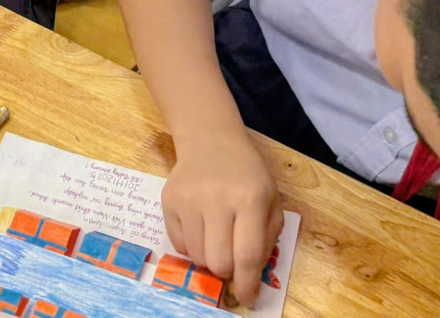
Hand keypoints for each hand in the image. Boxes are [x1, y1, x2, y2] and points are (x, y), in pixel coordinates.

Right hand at [161, 133, 283, 307]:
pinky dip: (192, 246)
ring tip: (216, 239)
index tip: (248, 298)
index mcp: (250, 200)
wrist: (210, 141)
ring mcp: (188, 200)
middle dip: (227, 271)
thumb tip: (249, 274)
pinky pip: (178, 244)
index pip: (247, 255)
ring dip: (208, 259)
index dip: (248, 284)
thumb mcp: (271, 201)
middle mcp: (217, 200)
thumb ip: (266, 238)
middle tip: (231, 261)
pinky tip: (200, 226)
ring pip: (196, 257)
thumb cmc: (247, 174)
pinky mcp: (168, 201)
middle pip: (218, 262)